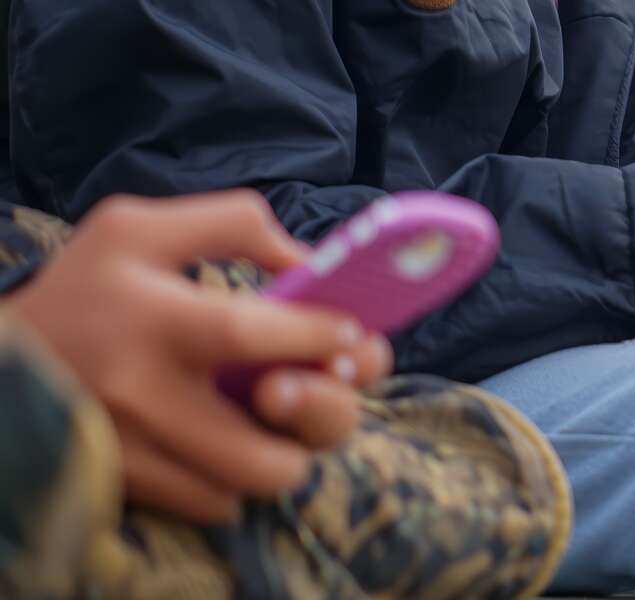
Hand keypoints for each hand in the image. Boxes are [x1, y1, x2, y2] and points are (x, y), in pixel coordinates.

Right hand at [11, 192, 384, 523]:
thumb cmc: (80, 290)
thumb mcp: (137, 229)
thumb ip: (233, 226)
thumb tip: (312, 263)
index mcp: (152, 319)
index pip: (251, 335)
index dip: (317, 337)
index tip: (346, 333)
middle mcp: (142, 395)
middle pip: (271, 448)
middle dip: (320, 418)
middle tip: (314, 386)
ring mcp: (134, 450)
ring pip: (253, 483)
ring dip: (283, 450)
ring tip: (270, 413)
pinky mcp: (127, 483)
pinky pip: (216, 502)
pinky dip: (236, 475)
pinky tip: (225, 437)